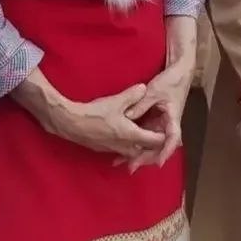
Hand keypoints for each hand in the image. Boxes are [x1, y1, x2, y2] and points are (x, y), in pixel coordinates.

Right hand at [32, 83, 166, 158]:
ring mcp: (115, 150)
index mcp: (132, 135)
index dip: (164, 136)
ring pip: (134, 152)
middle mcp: (126, 147)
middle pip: (147, 150)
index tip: (168, 129)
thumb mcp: (116, 101)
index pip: (156, 141)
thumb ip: (133, 95)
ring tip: (144, 135)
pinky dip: (128, 146)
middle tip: (159, 132)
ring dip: (141, 146)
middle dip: (154, 143)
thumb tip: (144, 88)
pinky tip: (126, 137)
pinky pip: (123, 151)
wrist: (71, 123)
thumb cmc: (95, 113)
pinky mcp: (105, 150)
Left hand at [118, 59, 190, 172]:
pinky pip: (146, 135)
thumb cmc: (170, 81)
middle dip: (146, 158)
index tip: (159, 163)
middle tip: (130, 167)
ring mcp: (161, 124)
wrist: (179, 72)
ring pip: (151, 143)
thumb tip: (128, 117)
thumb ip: (141, 104)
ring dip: (139, 153)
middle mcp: (168, 125)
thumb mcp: (154, 91)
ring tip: (122, 162)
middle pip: (159, 147)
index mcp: (173, 119)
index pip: (171, 139)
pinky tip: (123, 149)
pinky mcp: (155, 120)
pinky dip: (137, 142)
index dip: (165, 152)